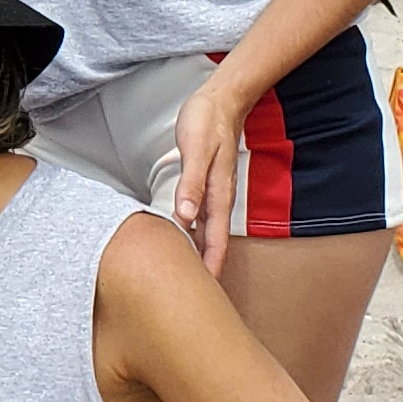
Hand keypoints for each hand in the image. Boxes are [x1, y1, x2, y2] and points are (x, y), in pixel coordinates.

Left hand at [169, 72, 253, 279]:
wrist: (221, 101)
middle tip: (194, 300)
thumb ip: (191, 183)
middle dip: (206, 271)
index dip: (210, 268)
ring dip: (198, 255)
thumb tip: (186, 216)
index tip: (206, 296)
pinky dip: (192, 234)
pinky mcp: (204, 185)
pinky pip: (199, 218)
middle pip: (212, 244)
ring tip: (186, 280)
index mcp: (218, 195)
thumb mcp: (196, 150)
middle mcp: (218, 199)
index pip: (215, 241)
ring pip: (205, 233)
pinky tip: (181, 242)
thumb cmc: (207, 122)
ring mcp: (212, 193)